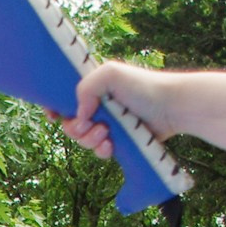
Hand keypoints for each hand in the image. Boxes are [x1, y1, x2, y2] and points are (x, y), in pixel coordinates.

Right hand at [57, 61, 178, 159]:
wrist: (170, 107)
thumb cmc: (143, 86)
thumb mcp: (110, 74)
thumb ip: (85, 88)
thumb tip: (78, 115)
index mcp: (92, 88)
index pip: (63, 98)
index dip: (54, 107)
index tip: (54, 115)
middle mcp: (97, 107)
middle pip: (69, 124)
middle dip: (75, 128)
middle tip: (89, 125)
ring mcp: (107, 125)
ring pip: (83, 140)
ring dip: (89, 140)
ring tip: (106, 134)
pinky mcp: (118, 142)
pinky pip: (99, 152)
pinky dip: (101, 151)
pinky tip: (111, 146)